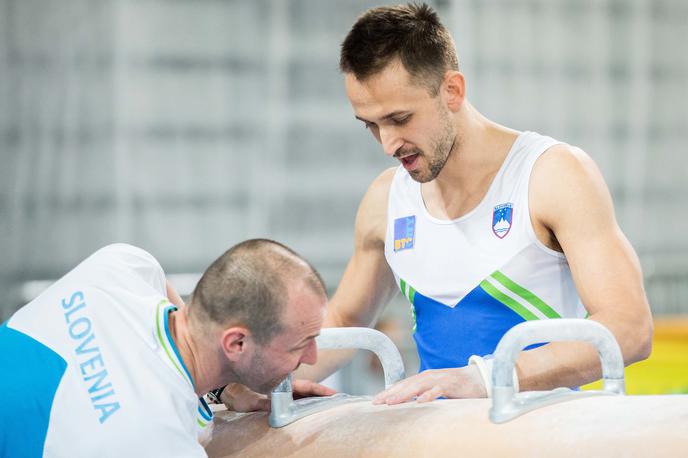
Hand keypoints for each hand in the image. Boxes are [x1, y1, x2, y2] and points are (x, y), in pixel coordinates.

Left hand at [221, 380, 336, 411]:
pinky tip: (310, 406)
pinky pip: (296, 399)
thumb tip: (277, 408)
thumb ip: (264, 404)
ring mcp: (283, 392)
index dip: (320, 391)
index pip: (307, 387)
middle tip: (338, 398)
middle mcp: (285, 388)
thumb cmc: (239, 395)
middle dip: (323, 394)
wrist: (229, 390)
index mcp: (283, 386)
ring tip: (329, 402)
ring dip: (315, 398)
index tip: (333, 394)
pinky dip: (305, 401)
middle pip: (308, 391)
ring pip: (303, 394)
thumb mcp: (251, 402)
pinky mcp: (278, 398)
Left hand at [372, 366, 486, 404]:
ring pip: (417, 386)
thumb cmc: (454, 386)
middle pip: (405, 385)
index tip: (375, 401)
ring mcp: (438, 379)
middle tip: (377, 402)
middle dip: (390, 393)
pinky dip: (428, 395)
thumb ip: (422, 394)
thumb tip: (408, 403)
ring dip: (403, 394)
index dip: (388, 392)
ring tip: (391, 402)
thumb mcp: (434, 390)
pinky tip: (420, 401)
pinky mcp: (450, 384)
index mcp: (422, 378)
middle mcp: (427, 376)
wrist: (476, 378)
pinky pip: (437, 390)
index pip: (402, 385)